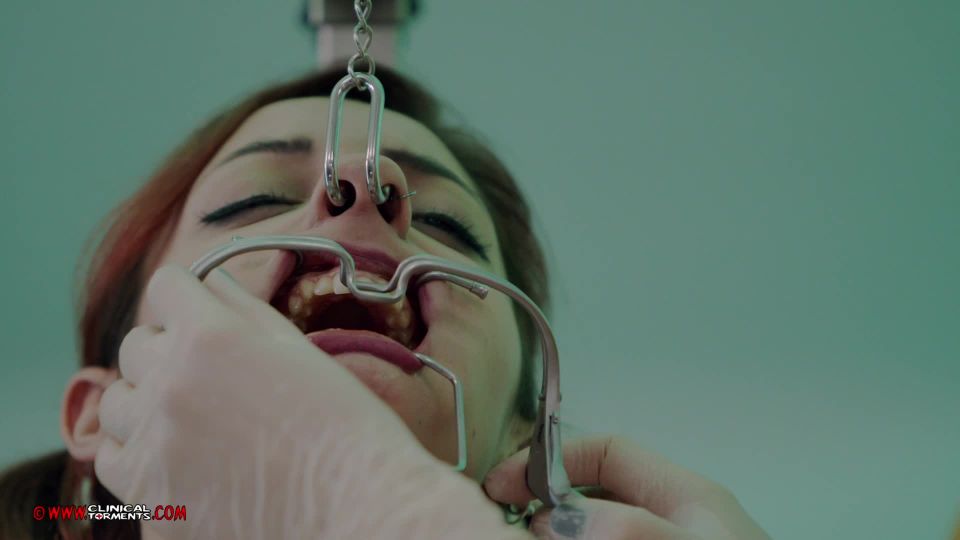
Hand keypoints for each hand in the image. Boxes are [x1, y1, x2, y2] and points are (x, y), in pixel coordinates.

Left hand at [95, 265, 477, 538]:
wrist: (355, 506)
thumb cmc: (343, 424)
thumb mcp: (298, 349)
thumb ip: (244, 309)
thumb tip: (211, 284)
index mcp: (211, 334)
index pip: (166, 287)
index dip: (188, 298)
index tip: (201, 313)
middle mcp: (171, 381)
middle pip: (136, 344)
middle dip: (168, 350)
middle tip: (212, 373)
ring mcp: (154, 441)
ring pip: (117, 401)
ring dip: (148, 400)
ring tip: (196, 417)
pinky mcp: (149, 494)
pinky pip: (112, 457)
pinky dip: (137, 450)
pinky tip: (178, 453)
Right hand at [484, 436, 770, 539]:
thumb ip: (629, 529)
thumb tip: (556, 518)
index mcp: (684, 495)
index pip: (607, 453)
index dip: (553, 460)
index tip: (507, 484)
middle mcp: (671, 521)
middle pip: (594, 496)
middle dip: (547, 507)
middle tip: (510, 526)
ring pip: (593, 532)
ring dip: (557, 534)